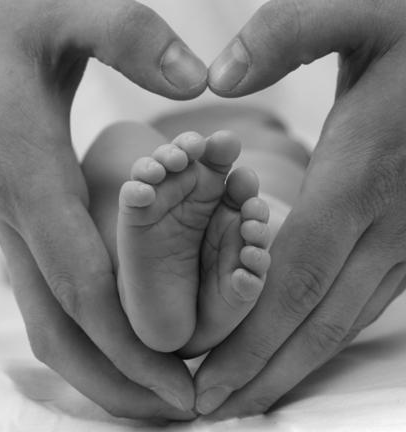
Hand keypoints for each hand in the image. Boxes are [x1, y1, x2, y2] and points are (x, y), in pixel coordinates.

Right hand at [0, 0, 206, 418]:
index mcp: (28, 171)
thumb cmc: (6, 18)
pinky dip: (89, 335)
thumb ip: (130, 36)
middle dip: (117, 379)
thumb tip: (198, 80)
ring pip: (51, 321)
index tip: (180, 384)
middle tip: (179, 413)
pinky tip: (125, 346)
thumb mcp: (66, 12)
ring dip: (102, 369)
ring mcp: (15, 224)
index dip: (130, 340)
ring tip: (159, 399)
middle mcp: (16, 213)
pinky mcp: (24, 222)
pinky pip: (52, 296)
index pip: (82, 281)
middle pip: (63, 325)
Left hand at [194, 0, 405, 417]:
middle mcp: (389, 219)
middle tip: (213, 411)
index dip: (249, 333)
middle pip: (315, 316)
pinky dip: (324, 336)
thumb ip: (287, 34)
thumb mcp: (356, 11)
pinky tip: (295, 353)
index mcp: (361, 171)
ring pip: (344, 320)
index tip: (206, 375)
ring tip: (244, 399)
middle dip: (264, 371)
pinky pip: (366, 302)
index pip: (292, 274)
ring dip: (292, 366)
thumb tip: (220, 78)